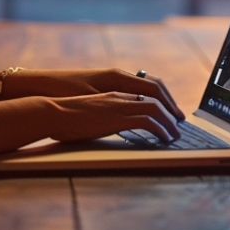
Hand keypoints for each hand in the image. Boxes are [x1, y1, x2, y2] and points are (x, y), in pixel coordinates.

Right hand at [44, 91, 180, 142]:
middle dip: (170, 110)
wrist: (51, 112)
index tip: (167, 114)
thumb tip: (107, 124)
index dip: (159, 101)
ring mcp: (118, 105)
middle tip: (177, 124)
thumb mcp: (88, 111)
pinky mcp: (117, 118)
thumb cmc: (64, 115)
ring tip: (175, 135)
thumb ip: (102, 113)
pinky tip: (164, 139)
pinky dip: (160, 129)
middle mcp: (118, 95)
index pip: (144, 91)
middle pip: (155, 96)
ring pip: (155, 108)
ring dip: (169, 122)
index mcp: (112, 92)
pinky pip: (147, 121)